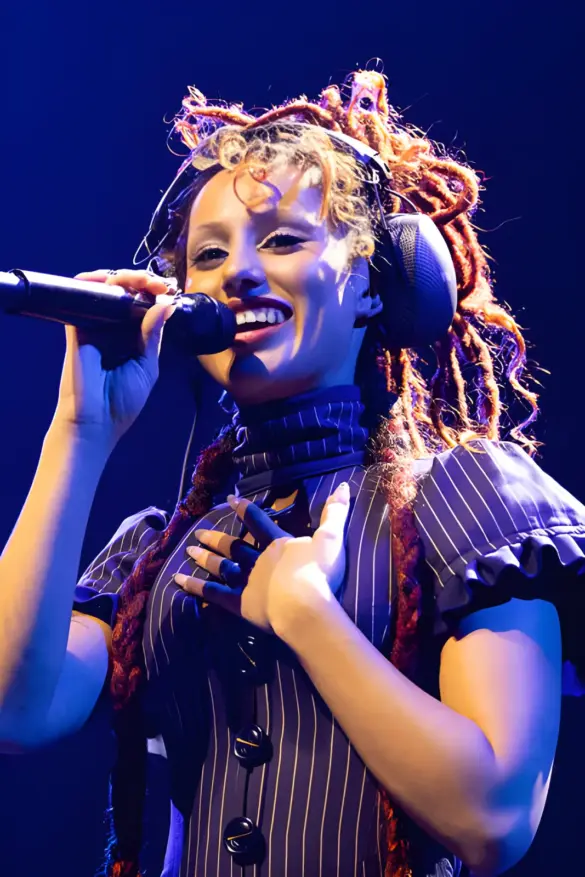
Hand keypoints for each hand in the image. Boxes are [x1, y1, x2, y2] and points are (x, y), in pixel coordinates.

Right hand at [52, 269, 176, 445]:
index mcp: (133, 337)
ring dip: (126, 278)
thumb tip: (166, 304)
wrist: (94, 421)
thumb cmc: (122, 401)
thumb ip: (153, 335)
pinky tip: (114, 281)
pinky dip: (96, 282)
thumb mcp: (147, 366)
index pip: (145, 305)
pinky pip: (83, 297)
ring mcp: (95, 324)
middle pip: (127, 291)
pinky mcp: (77, 325)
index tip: (172, 290)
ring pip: (108, 289)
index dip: (157, 293)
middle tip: (161, 285)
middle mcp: (114, 327)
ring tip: (144, 281)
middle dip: (145, 280)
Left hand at [174, 482, 350, 636]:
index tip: (229, 499)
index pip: (258, 521)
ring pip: (220, 566)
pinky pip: (213, 594)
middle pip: (233, 546)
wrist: (304, 605)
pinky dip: (196, 587)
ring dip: (204, 558)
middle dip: (216, 538)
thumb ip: (336, 513)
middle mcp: (257, 560)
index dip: (244, 509)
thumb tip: (345, 486)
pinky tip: (179, 581)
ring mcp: (246, 581)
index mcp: (277, 544)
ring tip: (189, 550)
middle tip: (198, 532)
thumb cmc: (320, 573)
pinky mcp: (239, 604)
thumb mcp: (332, 539)